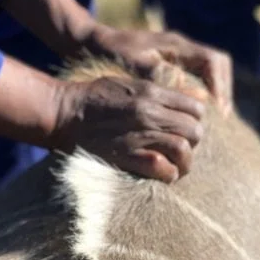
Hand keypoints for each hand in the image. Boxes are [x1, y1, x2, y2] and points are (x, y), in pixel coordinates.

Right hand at [50, 74, 204, 182]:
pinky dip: (168, 175)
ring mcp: (141, 135)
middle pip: (195, 131)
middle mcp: (151, 113)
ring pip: (184, 150)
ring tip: (176, 168)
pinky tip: (163, 176)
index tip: (185, 132)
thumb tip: (176, 100)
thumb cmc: (92, 99)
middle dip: (193, 144)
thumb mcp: (126, 84)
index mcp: (152, 93)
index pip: (196, 108)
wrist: (64, 113)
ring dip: (184, 163)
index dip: (195, 122)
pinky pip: (163, 169)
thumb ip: (153, 92)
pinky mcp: (128, 156)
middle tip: (182, 153)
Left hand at [87, 25, 232, 116]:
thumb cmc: (113, 56)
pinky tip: (194, 115)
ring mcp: (176, 55)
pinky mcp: (170, 64)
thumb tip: (198, 95)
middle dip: (222, 91)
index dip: (220, 87)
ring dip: (213, 94)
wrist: (96, 44)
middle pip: (217, 65)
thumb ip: (165, 77)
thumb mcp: (136, 66)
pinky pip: (195, 78)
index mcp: (175, 46)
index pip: (212, 62)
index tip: (221, 111)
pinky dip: (199, 95)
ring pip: (208, 71)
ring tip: (212, 119)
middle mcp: (180, 48)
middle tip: (222, 118)